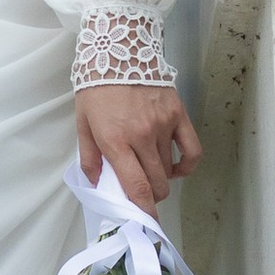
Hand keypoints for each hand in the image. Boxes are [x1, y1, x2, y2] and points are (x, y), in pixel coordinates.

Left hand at [77, 78, 201, 213]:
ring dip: (161, 178)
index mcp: (116, 141)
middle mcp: (142, 136)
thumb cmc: (96, 90)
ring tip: (149, 170)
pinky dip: (186, 165)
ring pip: (169, 169)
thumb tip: (98, 185)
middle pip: (157, 184)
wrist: (117, 52)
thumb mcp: (83, 124)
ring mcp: (163, 125)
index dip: (144, 210)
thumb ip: (89, 157)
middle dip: (151, 197)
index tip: (146, 222)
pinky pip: (192, 150)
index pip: (137, 187)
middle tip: (143, 194)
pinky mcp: (178, 114)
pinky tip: (176, 168)